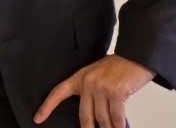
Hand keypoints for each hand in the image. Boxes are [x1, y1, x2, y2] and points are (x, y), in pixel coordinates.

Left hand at [33, 54, 154, 127]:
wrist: (137, 55)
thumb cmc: (120, 65)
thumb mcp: (98, 73)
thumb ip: (90, 90)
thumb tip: (92, 114)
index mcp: (81, 77)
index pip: (59, 92)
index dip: (47, 106)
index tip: (38, 118)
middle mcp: (88, 83)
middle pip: (84, 116)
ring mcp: (101, 88)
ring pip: (102, 119)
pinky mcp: (115, 93)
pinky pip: (116, 118)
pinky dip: (119, 125)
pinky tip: (121, 127)